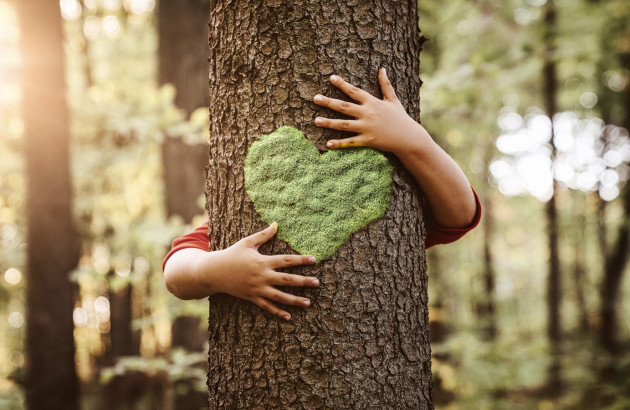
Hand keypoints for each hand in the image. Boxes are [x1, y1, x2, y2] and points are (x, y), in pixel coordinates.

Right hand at [215, 222, 318, 320]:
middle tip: (317, 283)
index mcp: (263, 261)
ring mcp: (257, 289)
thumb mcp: (247, 243)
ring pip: (279, 296)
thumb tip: (276, 224)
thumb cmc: (232, 255)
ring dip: (294, 300)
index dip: (301, 260)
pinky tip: (289, 317)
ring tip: (308, 303)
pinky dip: (277, 312)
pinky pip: (267, 306)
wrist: (214, 272)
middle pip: (287, 279)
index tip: (314, 259)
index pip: (286, 260)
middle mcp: (262, 276)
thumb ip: (263, 235)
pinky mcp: (252, 298)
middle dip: (303, 281)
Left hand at [313, 68, 427, 156]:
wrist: (409, 138)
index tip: (331, 78)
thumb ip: (385, 84)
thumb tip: (382, 69)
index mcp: (372, 103)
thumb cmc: (400, 118)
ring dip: (329, 123)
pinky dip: (340, 143)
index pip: (354, 91)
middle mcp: (368, 114)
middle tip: (315, 98)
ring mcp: (367, 128)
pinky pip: (351, 142)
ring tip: (315, 120)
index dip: (342, 84)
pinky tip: (328, 144)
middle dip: (329, 102)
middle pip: (344, 107)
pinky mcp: (368, 141)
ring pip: (344, 125)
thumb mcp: (393, 99)